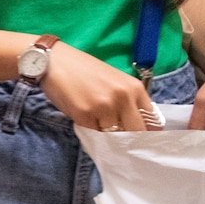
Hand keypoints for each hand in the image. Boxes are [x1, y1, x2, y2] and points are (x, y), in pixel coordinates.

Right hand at [39, 42, 153, 130]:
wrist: (54, 60)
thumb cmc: (83, 69)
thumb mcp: (115, 80)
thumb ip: (127, 100)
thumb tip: (135, 126)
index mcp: (134, 88)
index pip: (150, 120)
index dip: (146, 132)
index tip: (140, 139)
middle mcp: (123, 98)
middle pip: (135, 132)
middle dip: (128, 139)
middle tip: (121, 143)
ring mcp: (103, 107)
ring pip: (112, 135)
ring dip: (105, 133)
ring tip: (95, 121)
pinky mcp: (84, 115)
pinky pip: (92, 133)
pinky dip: (89, 130)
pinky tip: (82, 117)